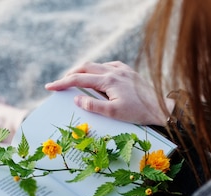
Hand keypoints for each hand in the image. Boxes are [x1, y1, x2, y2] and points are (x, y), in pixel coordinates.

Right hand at [45, 61, 174, 125]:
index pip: (79, 79)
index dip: (62, 83)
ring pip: (96, 66)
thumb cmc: (138, 113)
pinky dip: (98, 71)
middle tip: (60, 85)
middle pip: (85, 67)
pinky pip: (108, 67)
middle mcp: (114, 71)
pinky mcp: (128, 72)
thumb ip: (94, 106)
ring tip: (76, 82)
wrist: (160, 108)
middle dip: (70, 75)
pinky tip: (98, 79)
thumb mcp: (114, 113)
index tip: (50, 87)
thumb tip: (77, 99)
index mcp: (109, 80)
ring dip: (84, 72)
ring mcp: (122, 70)